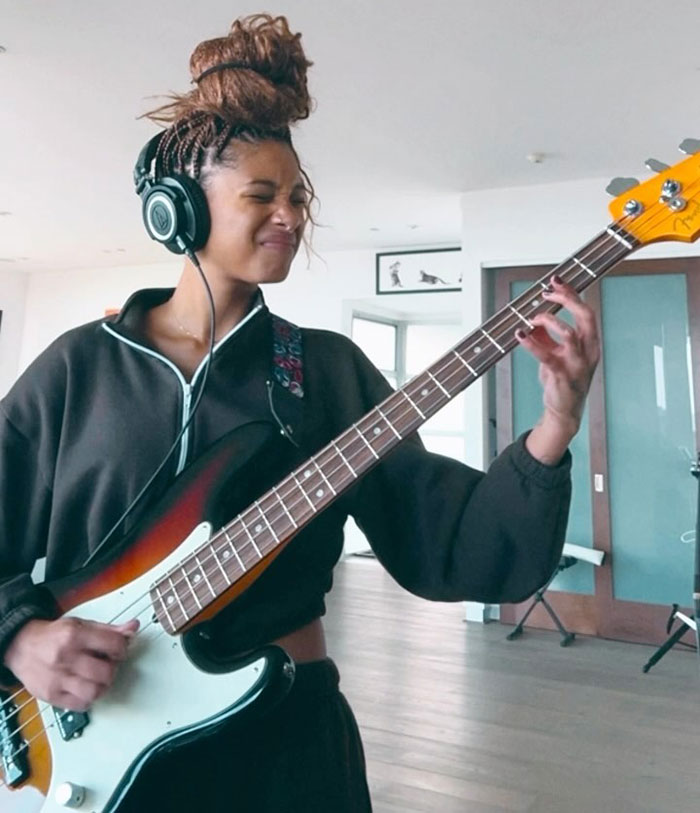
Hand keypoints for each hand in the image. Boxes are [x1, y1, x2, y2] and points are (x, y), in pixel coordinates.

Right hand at [4, 616, 138, 710]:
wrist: (22, 647)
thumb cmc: (53, 636)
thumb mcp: (81, 624)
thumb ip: (109, 629)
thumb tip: (133, 628)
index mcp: (75, 635)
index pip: (114, 644)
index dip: (122, 648)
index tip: (119, 650)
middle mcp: (66, 657)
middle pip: (106, 671)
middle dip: (113, 669)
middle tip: (109, 665)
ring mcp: (58, 678)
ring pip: (95, 691)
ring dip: (103, 686)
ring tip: (99, 678)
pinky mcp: (52, 695)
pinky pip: (81, 705)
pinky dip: (89, 698)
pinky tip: (86, 687)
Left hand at [516, 275, 599, 463]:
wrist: (565, 410)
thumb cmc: (563, 380)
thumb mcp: (558, 353)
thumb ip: (548, 335)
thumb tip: (534, 318)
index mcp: (591, 343)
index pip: (586, 311)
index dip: (572, 294)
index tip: (556, 281)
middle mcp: (589, 351)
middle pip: (585, 316)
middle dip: (567, 299)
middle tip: (547, 292)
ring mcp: (577, 363)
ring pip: (570, 333)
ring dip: (549, 320)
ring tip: (532, 318)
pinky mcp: (561, 375)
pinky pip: (546, 355)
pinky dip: (531, 343)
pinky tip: (519, 335)